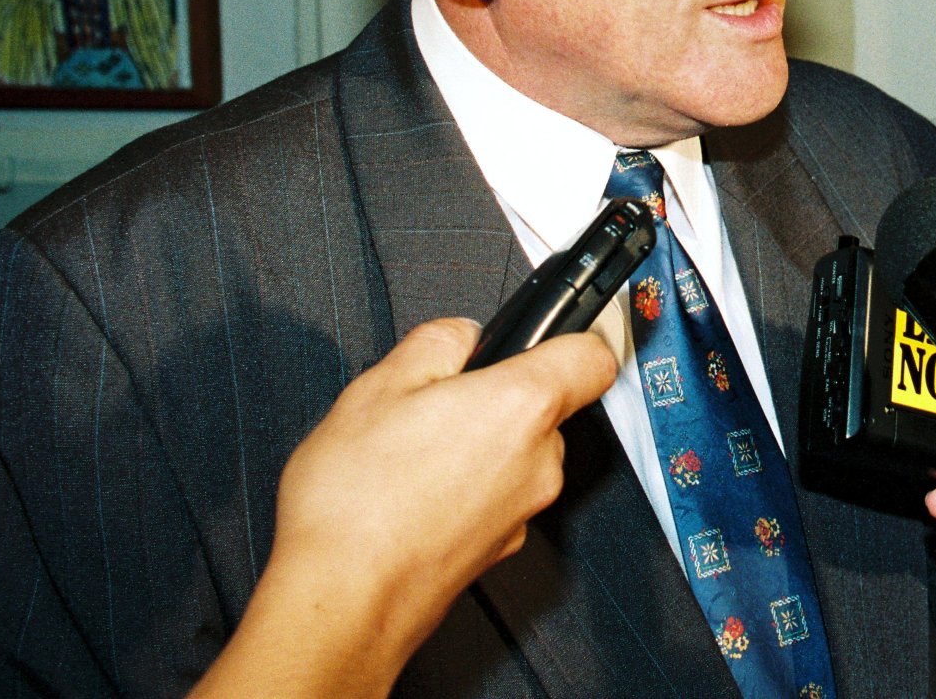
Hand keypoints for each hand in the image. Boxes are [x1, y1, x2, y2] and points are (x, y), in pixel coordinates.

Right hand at [191, 319, 617, 698]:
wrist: (342, 601)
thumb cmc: (358, 503)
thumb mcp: (380, 386)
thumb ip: (436, 342)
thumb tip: (462, 335)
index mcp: (522, 406)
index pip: (593, 357)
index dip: (571, 336)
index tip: (546, 334)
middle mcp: (539, 461)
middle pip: (546, 408)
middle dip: (498, 396)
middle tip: (437, 401)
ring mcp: (523, 511)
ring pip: (517, 455)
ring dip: (478, 446)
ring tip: (411, 453)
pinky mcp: (500, 549)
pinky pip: (496, 497)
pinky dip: (466, 489)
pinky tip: (412, 494)